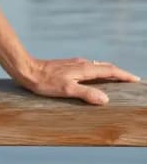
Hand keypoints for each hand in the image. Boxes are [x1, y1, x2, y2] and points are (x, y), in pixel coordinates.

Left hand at [16, 57, 140, 105]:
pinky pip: (88, 68)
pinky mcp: (68, 66)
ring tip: (116, 80)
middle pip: (106, 67)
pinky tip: (92, 78)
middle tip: (130, 80)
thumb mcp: (67, 90)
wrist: (27, 70)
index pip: (110, 71)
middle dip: (119, 74)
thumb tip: (105, 99)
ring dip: (109, 72)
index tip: (135, 80)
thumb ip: (86, 94)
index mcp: (85, 69)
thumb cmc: (45, 82)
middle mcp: (82, 64)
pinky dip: (97, 73)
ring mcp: (75, 64)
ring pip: (97, 67)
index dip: (124, 75)